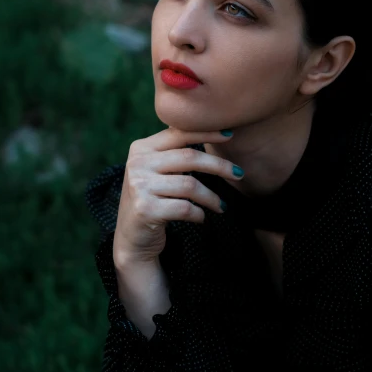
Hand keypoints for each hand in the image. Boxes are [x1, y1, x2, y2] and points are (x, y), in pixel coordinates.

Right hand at [113, 126, 242, 264]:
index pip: (179, 134)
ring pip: (190, 185)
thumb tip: (212, 132)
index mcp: (141, 149)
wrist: (132, 239)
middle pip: (189, 158)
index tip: (230, 134)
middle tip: (239, 174)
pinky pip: (185, 208)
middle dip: (219, 165)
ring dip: (212, 197)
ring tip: (221, 206)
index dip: (206, 133)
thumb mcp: (155, 171)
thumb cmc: (152, 200)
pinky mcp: (145, 209)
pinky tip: (201, 218)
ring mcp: (139, 186)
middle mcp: (137, 164)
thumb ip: (174, 153)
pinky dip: (199, 214)